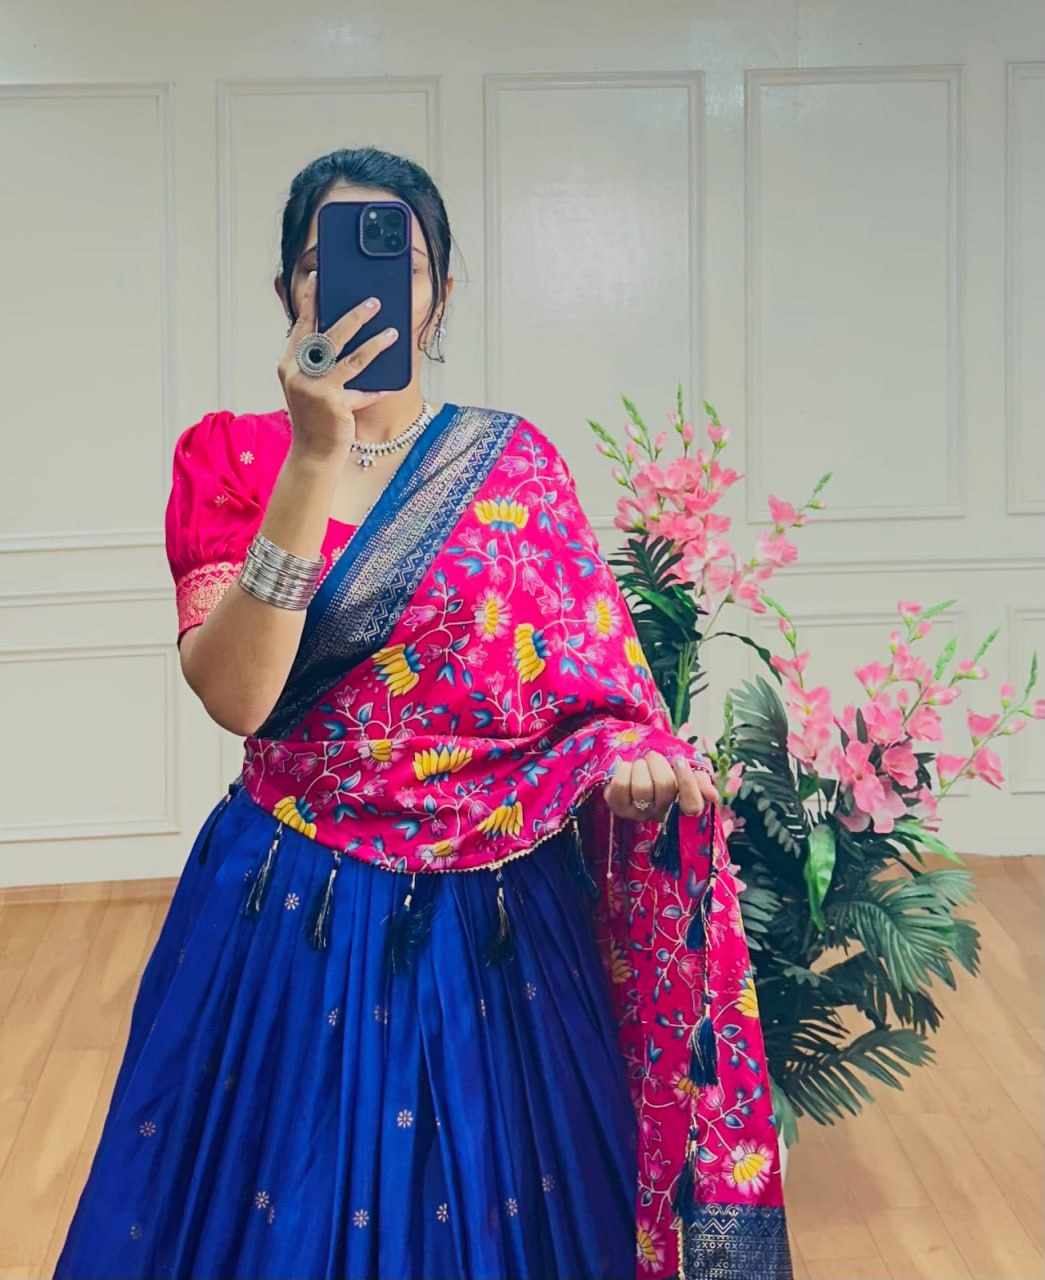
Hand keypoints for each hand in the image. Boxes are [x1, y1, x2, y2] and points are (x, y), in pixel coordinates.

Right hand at [276, 269, 395, 462]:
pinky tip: (389, 384)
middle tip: (374, 302)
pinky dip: (376, 389)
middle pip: (328, 336)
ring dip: (375, 344)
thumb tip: (345, 330)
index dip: (310, 301)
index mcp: (289, 363)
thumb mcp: (311, 385)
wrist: (312, 454)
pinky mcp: (333, 405)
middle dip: (353, 316)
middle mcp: (298, 373)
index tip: (317, 278)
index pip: (302, 325)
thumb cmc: (316, 416)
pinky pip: (362, 391)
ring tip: (393, 332)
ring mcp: (314, 389)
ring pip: (350, 358)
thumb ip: (320, 361)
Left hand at [602, 750, 718, 821]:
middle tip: (654, 757)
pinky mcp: (619, 807)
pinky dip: (624, 770)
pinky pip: (620, 786)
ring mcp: (640, 813)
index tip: (680, 760)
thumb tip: (712, 796)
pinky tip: (627, 768)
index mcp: (684, 806)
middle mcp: (662, 814)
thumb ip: (701, 780)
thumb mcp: (688, 769)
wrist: (640, 763)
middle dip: (659, 764)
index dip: (688, 783)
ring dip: (641, 766)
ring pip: (642, 788)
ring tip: (640, 764)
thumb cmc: (668, 768)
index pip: (693, 806)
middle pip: (665, 788)